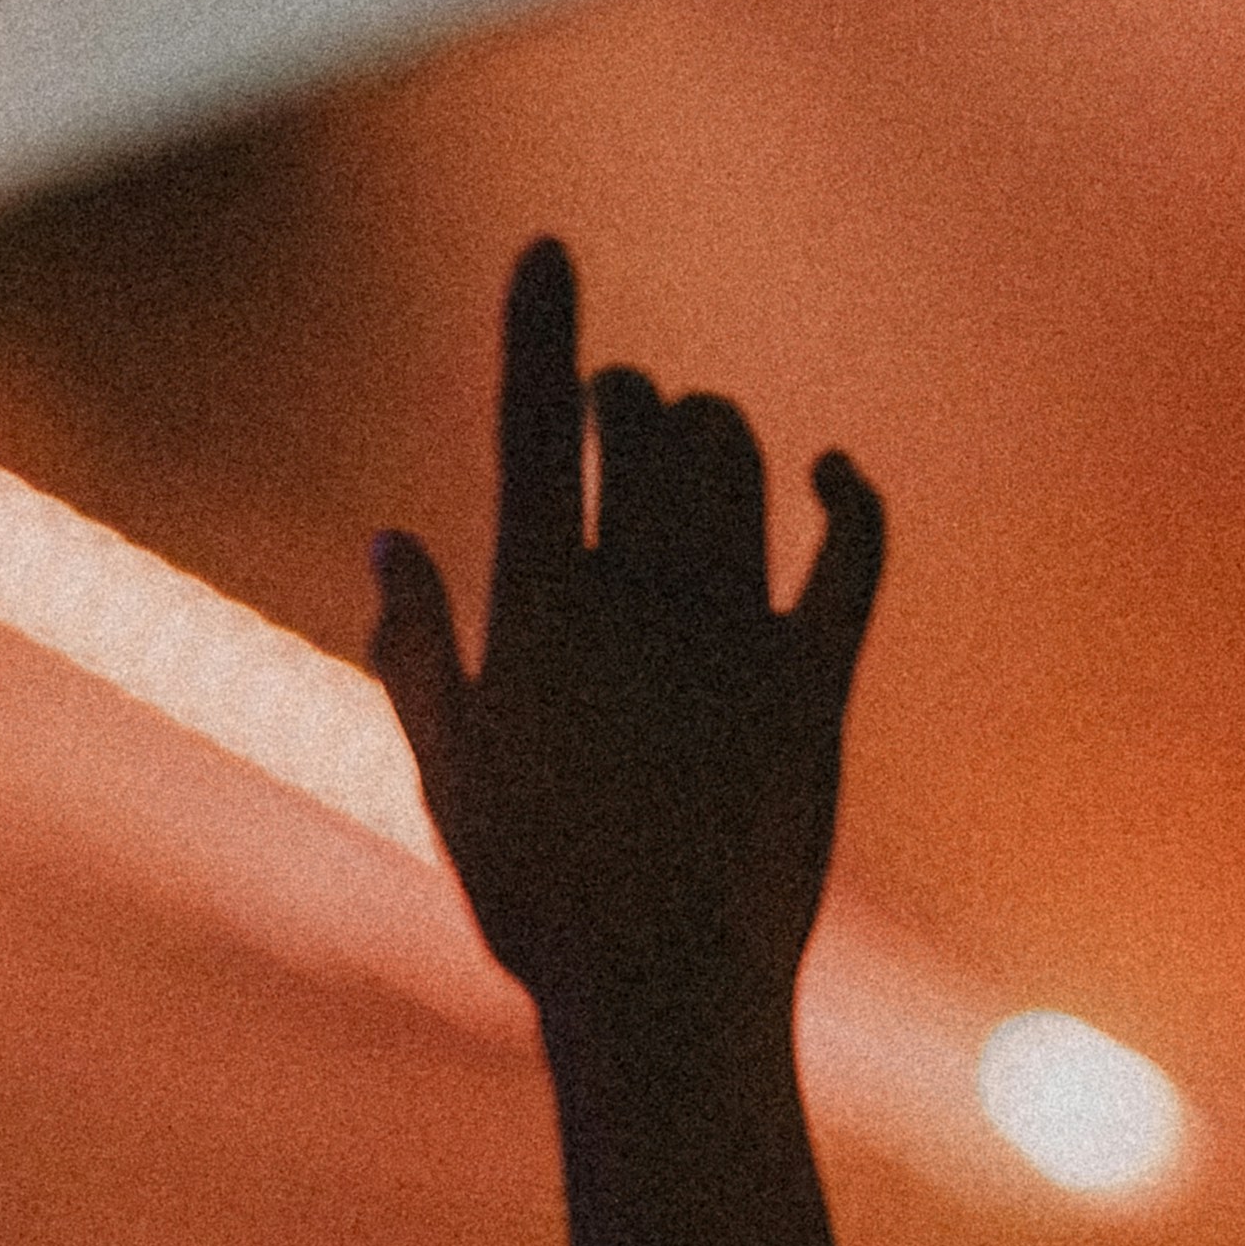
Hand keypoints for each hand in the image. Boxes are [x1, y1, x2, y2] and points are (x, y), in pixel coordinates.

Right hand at [369, 237, 883, 1047]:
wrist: (664, 996)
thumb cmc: (535, 901)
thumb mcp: (446, 777)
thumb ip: (416, 649)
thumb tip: (391, 538)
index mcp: (537, 609)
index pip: (529, 430)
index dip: (538, 328)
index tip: (548, 248)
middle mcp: (639, 595)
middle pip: (645, 425)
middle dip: (625, 398)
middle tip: (614, 413)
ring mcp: (736, 630)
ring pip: (738, 463)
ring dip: (713, 434)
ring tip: (692, 448)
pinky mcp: (818, 679)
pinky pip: (853, 549)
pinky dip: (846, 494)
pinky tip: (831, 473)